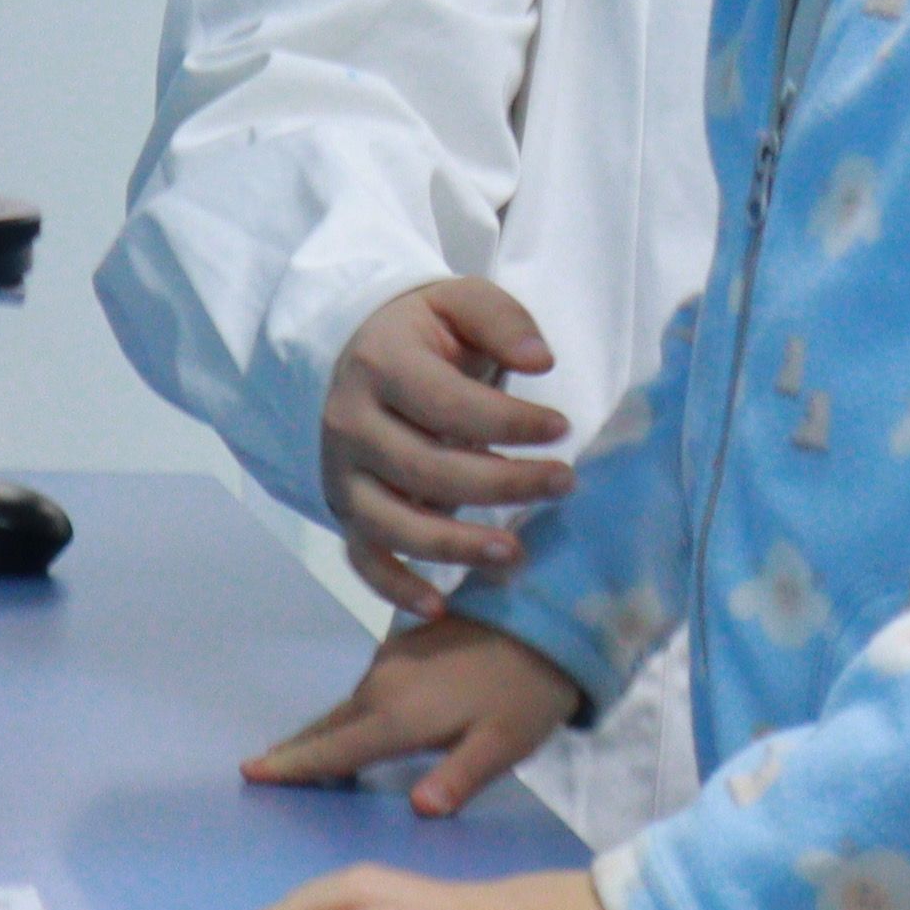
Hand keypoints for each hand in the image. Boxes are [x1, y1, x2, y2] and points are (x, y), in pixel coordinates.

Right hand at [242, 613, 584, 821]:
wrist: (548, 616)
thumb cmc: (527, 692)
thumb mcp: (503, 745)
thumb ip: (459, 778)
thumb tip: (419, 809)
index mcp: (399, 715)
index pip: (333, 751)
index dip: (292, 765)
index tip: (250, 772)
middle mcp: (382, 684)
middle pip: (328, 727)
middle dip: (295, 750)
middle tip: (260, 768)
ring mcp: (391, 660)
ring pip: (346, 706)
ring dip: (324, 731)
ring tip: (300, 756)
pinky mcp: (404, 645)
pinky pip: (364, 689)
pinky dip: (348, 711)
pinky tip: (352, 723)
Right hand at [320, 277, 574, 608]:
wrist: (359, 353)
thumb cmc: (425, 333)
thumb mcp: (460, 301)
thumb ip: (503, 320)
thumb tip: (541, 361)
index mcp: (381, 365)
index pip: (446, 403)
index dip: (508, 421)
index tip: (562, 428)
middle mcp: (351, 423)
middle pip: (426, 468)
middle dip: (502, 483)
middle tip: (565, 484)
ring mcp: (344, 475)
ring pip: (394, 523)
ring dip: (456, 546)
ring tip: (517, 553)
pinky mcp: (345, 511)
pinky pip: (363, 559)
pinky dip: (395, 588)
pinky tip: (439, 607)